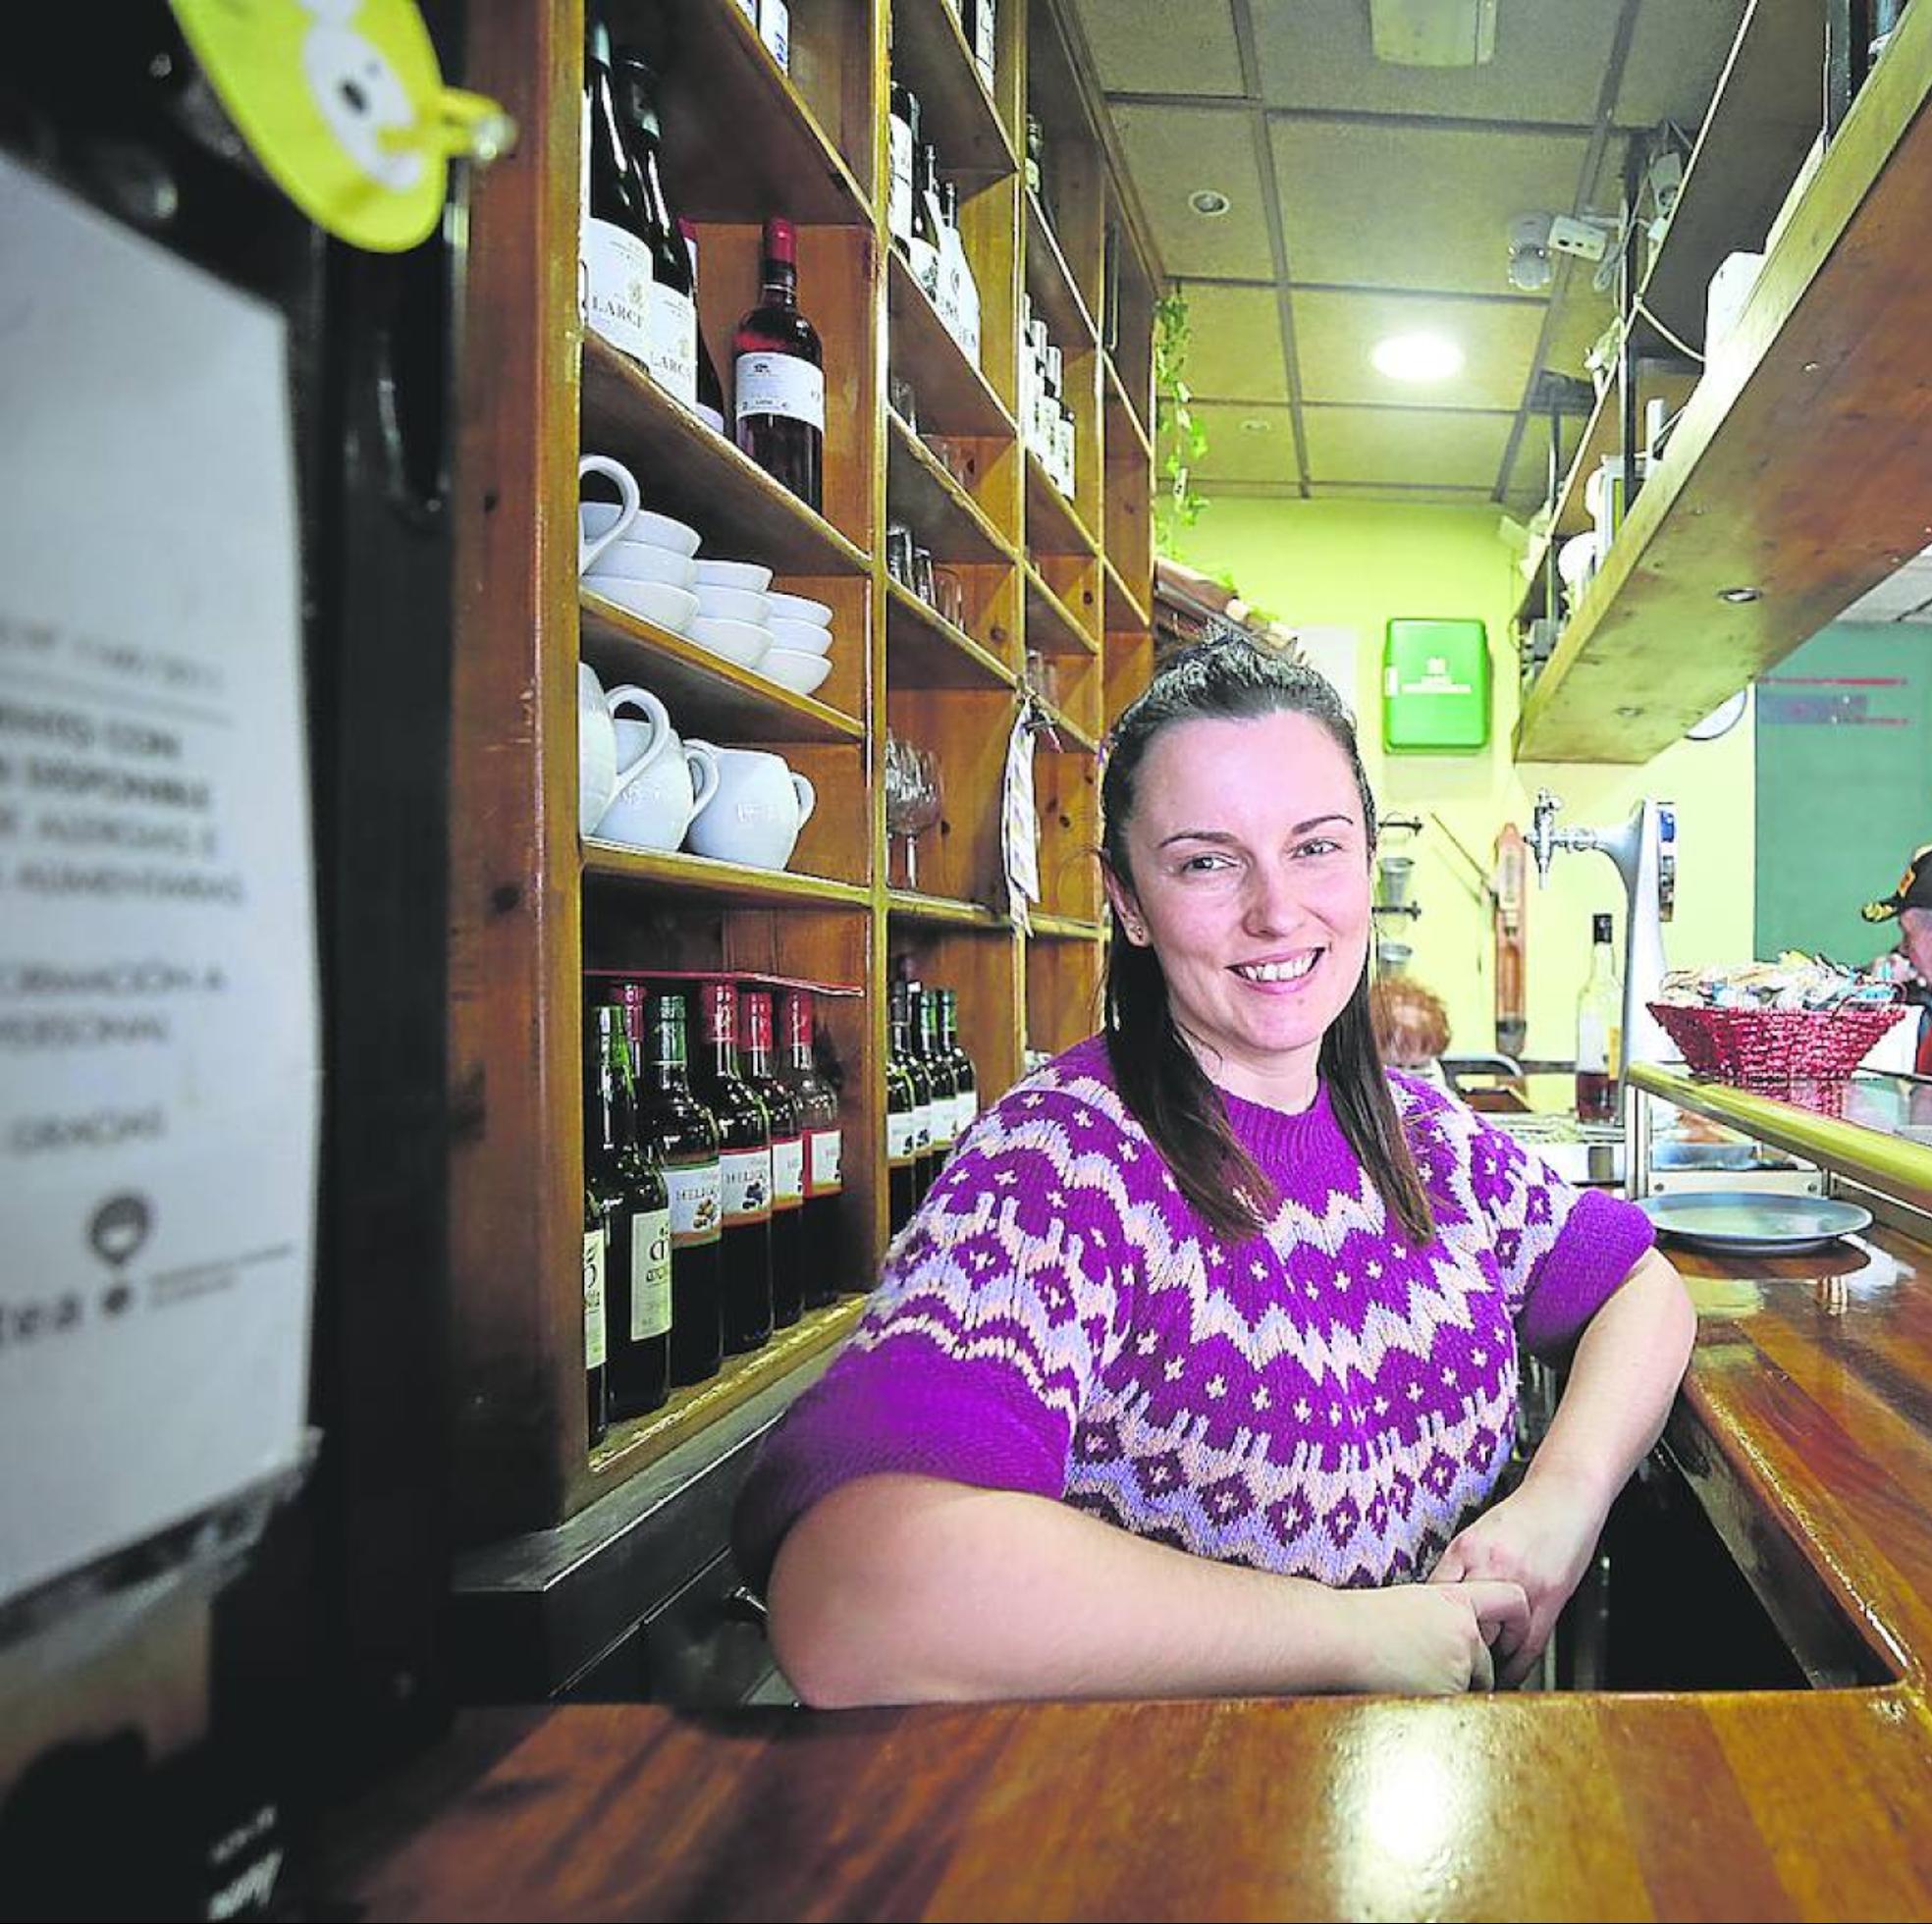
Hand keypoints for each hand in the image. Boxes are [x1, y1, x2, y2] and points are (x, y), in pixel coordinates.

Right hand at [1345, 1579, 1529, 1695]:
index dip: (1517, 1617)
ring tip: (1408, 1673)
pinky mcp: (1448, 1694)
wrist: (1338, 1637)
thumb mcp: (1414, 1603)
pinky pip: (1453, 1705)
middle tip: (1430, 1665)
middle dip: (1470, 1670)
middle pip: (1489, 1658)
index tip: (1512, 1630)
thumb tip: (1464, 1640)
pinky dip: (1435, 1702)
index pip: (1511, 1600)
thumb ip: (1446, 1617)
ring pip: (1472, 1686)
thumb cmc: (1364, 1619)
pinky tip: (1405, 1686)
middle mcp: (1465, 1630)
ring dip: (1451, 1687)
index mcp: (1456, 1599)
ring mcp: (1459, 1664)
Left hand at [1427, 1471, 1607, 1686]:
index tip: (1422, 1642)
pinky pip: (1528, 1647)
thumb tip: (1436, 1602)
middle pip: (1461, 1623)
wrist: (1564, 1495)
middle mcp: (1489, 1567)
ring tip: (1475, 1675)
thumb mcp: (1478, 1534)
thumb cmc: (1521, 1516)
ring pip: (1494, 1641)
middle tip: (1445, 1666)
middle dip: (1454, 1646)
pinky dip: (1515, 1667)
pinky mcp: (1550, 1598)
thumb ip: (1460, 1566)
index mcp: (1465, 1549)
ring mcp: (1521, 1585)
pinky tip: (1506, 1675)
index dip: (1427, 1624)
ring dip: (1485, 1661)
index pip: (1434, 1597)